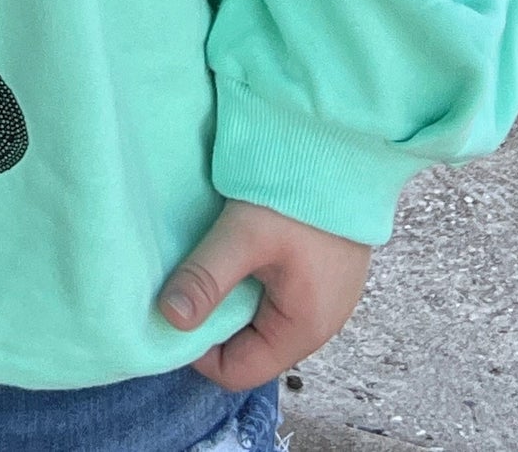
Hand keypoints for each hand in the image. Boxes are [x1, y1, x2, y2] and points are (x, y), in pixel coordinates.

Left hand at [157, 196, 370, 390]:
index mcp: (303, 329)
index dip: (199, 350)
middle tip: (189, 281)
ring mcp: (325, 297)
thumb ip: (206, 277)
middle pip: (250, 347)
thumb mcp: (245, 234)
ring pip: (262, 317)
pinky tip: (239, 246)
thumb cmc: (302, 192)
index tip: (175, 310)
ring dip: (232, 295)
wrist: (348, 146)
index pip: (239, 372)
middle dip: (215, 320)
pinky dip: (252, 277)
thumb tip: (168, 319)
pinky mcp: (324, 272)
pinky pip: (278, 292)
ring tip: (212, 259)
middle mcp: (320, 324)